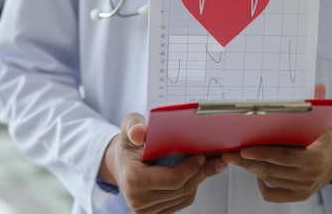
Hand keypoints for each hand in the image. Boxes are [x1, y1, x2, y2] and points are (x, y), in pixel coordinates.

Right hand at [99, 113, 226, 213]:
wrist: (119, 164)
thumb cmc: (128, 146)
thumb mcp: (129, 128)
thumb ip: (134, 126)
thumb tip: (138, 132)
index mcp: (133, 178)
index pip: (172, 179)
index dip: (191, 168)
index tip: (201, 156)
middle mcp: (138, 198)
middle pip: (181, 189)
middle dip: (199, 173)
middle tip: (212, 159)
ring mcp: (145, 209)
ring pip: (183, 197)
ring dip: (196, 180)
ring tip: (203, 165)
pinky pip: (179, 202)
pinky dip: (188, 188)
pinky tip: (191, 175)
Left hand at [220, 83, 331, 202]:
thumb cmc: (322, 136)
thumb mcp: (322, 120)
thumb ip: (319, 104)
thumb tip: (319, 86)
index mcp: (317, 155)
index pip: (285, 155)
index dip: (263, 153)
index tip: (244, 149)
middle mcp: (311, 174)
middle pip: (273, 169)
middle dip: (248, 162)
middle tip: (228, 154)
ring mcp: (305, 187)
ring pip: (270, 179)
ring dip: (251, 169)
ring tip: (233, 158)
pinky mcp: (299, 195)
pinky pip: (273, 194)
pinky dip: (262, 185)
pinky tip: (256, 172)